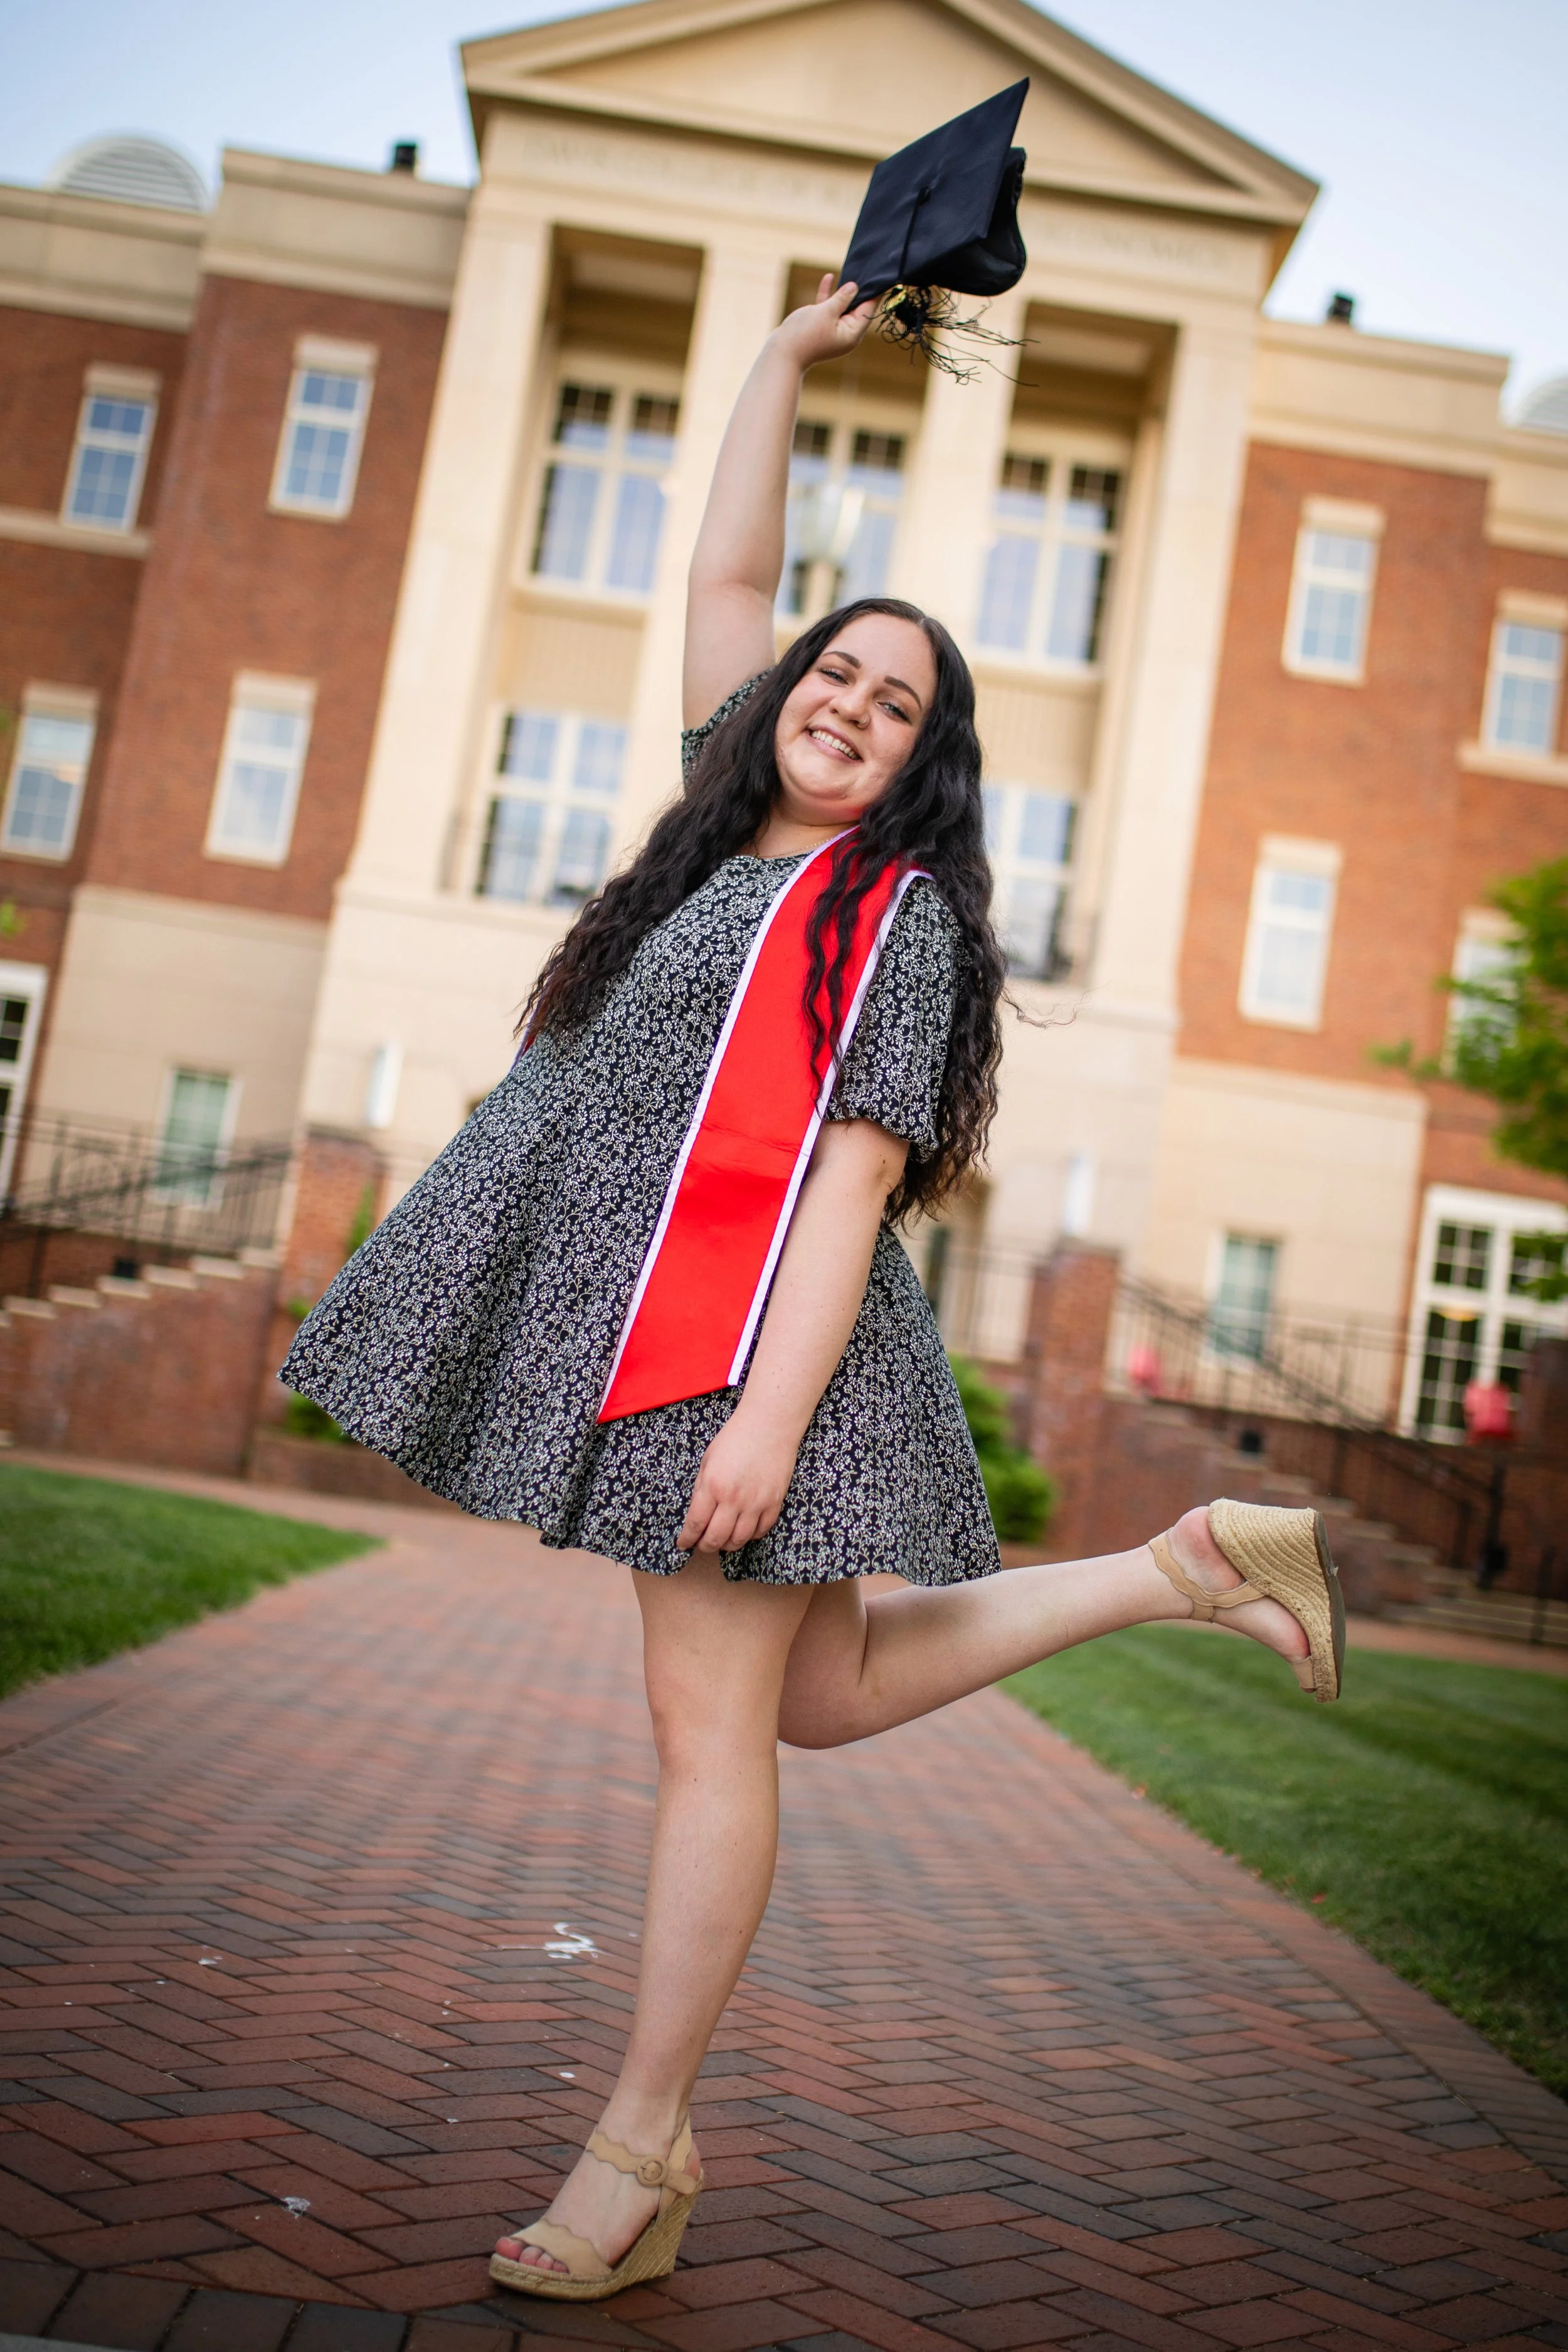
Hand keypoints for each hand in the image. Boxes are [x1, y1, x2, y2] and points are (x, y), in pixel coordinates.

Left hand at [678, 1409, 800, 1555]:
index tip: (683, 1544)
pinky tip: (743, 1530)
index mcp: (713, 1486)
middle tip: (701, 1544)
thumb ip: (701, 1488)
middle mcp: (734, 1499)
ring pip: (739, 1540)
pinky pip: (760, 1531)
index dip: (687, 1539)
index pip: (696, 1524)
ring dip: (727, 1545)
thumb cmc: (735, 1438)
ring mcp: (756, 1503)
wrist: (769, 1425)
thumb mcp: (708, 1460)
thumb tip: (697, 1514)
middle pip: (716, 1538)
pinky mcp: (774, 1503)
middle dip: (705, 1546)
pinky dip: (750, 1536)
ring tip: (722, 1540)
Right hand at [770, 273, 877, 374]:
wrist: (782, 352)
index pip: (868, 310)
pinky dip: (828, 295)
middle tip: (866, 269)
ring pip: (841, 306)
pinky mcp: (820, 326)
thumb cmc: (805, 335)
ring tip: (850, 271)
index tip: (880, 277)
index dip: (874, 293)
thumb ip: (842, 298)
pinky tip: (829, 277)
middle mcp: (845, 333)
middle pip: (856, 308)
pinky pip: (827, 308)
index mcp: (852, 334)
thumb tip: (855, 287)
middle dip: (858, 289)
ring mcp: (832, 330)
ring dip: (842, 290)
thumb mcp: (826, 312)